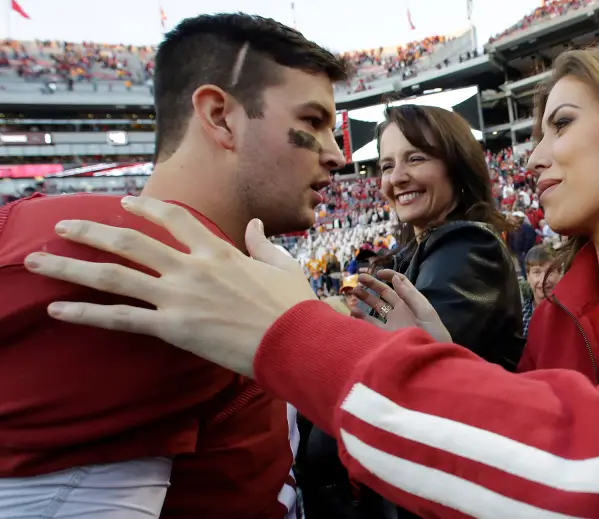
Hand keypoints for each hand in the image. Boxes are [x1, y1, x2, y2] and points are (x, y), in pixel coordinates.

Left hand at [23, 196, 315, 376]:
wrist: (297, 340)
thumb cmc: (295, 306)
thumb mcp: (282, 266)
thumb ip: (262, 243)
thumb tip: (253, 224)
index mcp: (218, 251)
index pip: (175, 219)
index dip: (146, 208)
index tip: (124, 203)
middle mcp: (192, 267)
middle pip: (130, 241)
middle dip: (91, 231)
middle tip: (61, 226)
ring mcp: (179, 296)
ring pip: (114, 274)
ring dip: (71, 266)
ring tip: (36, 260)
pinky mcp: (173, 327)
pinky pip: (120, 319)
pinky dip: (86, 313)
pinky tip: (57, 309)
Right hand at [352, 270, 451, 342]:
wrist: (432, 356)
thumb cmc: (434, 332)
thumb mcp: (425, 311)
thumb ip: (409, 295)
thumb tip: (394, 278)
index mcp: (411, 300)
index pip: (399, 283)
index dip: (389, 276)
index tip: (378, 273)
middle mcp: (400, 308)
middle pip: (384, 292)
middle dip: (372, 284)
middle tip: (359, 278)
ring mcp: (392, 321)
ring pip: (376, 306)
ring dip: (365, 298)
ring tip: (354, 292)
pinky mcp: (386, 334)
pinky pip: (372, 324)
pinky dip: (362, 318)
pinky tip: (354, 312)